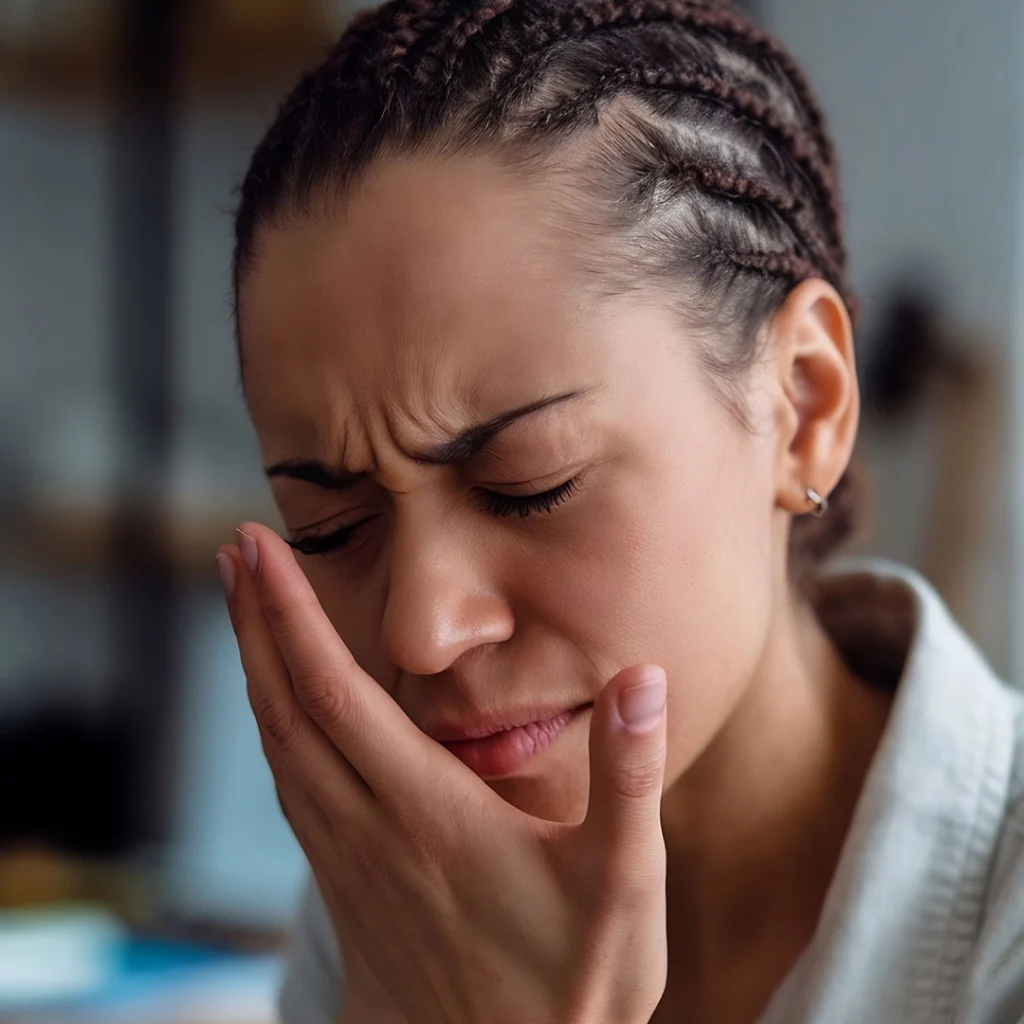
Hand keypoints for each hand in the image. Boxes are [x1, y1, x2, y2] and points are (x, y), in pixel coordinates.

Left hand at [219, 522, 668, 1023]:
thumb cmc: (573, 985)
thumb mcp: (623, 881)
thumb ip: (630, 775)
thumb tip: (642, 675)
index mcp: (426, 813)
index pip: (337, 692)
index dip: (291, 616)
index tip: (260, 551)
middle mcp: (368, 830)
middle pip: (287, 709)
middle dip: (255, 623)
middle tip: (234, 555)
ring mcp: (348, 862)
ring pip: (278, 749)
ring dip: (255, 671)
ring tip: (243, 612)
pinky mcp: (346, 886)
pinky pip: (290, 790)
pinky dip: (273, 729)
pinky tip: (277, 712)